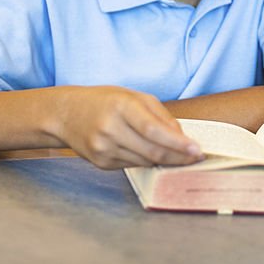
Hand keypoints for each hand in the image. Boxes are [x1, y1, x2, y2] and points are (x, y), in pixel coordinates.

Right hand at [56, 86, 202, 168]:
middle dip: (178, 157)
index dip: (178, 143)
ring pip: (144, 162)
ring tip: (177, 155)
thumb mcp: (134, 97)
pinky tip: (150, 154)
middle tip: (196, 159)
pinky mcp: (100, 163)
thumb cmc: (105, 101)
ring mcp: (103, 148)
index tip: (196, 150)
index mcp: (121, 106)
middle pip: (152, 151)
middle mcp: (110, 128)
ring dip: (164, 161)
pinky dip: (146, 161)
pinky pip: (132, 166)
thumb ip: (161, 116)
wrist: (66, 114)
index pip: (154, 130)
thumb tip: (182, 138)